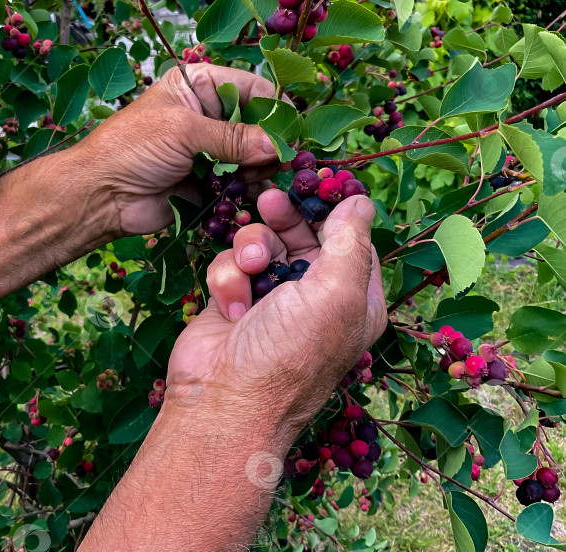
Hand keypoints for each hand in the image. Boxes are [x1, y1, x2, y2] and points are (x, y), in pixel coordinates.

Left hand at [75, 65, 281, 235]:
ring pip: (251, 157)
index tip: (288, 132)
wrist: (101, 195)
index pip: (250, 88)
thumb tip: (278, 146)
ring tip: (249, 179)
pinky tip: (244, 194)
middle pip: (256, 125)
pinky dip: (245, 190)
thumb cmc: (132, 148)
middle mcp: (206, 115)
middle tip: (274, 162)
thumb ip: (233, 137)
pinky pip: (238, 184)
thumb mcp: (184, 131)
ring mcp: (207, 150)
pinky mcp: (206, 182)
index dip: (271, 108)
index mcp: (197, 86)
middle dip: (267, 143)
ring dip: (256, 169)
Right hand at [164, 189, 386, 438]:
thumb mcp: (337, 293)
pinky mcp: (233, 300)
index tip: (312, 186)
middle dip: (284, 218)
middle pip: (302, 234)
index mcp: (354, 297)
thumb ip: (350, 241)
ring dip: (251, 250)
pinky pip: (231, 265)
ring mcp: (271, 298)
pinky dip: (228, 278)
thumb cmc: (290, 352)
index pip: (350, 239)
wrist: (224, 398)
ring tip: (250, 269)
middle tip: (268, 200)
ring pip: (261, 244)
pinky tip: (231, 304)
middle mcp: (315, 296)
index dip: (332, 211)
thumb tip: (361, 201)